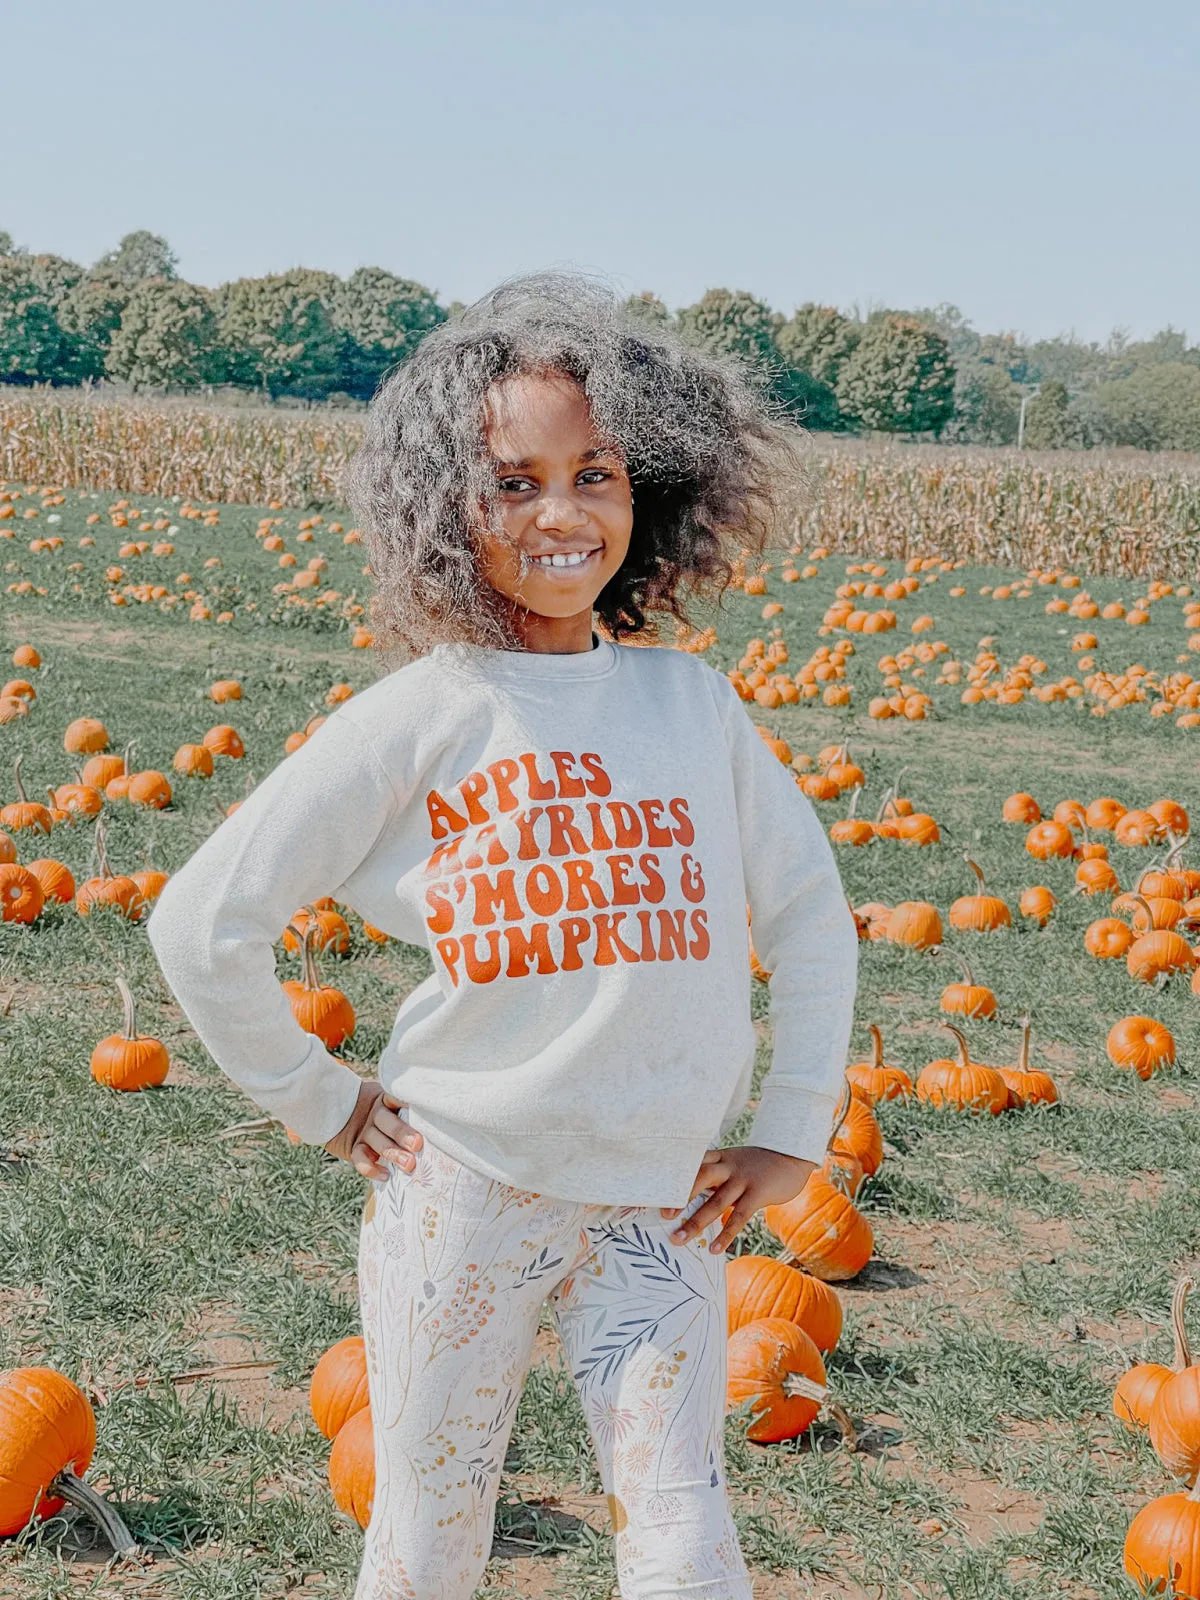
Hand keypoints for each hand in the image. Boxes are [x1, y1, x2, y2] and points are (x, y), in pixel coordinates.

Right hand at [323, 1081, 423, 1179]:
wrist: (347, 1120)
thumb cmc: (390, 1118)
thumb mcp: (395, 1108)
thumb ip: (410, 1113)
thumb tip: (434, 1120)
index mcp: (386, 1101)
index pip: (395, 1097)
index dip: (404, 1101)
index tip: (418, 1107)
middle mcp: (375, 1114)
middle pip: (385, 1120)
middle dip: (401, 1132)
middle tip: (416, 1144)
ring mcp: (364, 1131)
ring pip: (375, 1139)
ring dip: (392, 1152)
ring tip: (409, 1164)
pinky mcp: (354, 1148)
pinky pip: (359, 1158)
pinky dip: (371, 1168)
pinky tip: (385, 1176)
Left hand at [661, 1146, 815, 1254]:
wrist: (793, 1156)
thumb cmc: (761, 1163)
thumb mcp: (736, 1162)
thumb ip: (718, 1175)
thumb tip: (696, 1196)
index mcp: (720, 1157)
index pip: (692, 1165)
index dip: (674, 1177)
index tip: (655, 1190)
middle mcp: (728, 1166)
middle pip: (698, 1180)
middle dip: (678, 1198)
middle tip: (662, 1215)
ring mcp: (743, 1179)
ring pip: (714, 1202)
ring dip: (695, 1223)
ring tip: (678, 1239)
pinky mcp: (758, 1193)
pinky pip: (738, 1217)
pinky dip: (725, 1235)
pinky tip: (715, 1249)